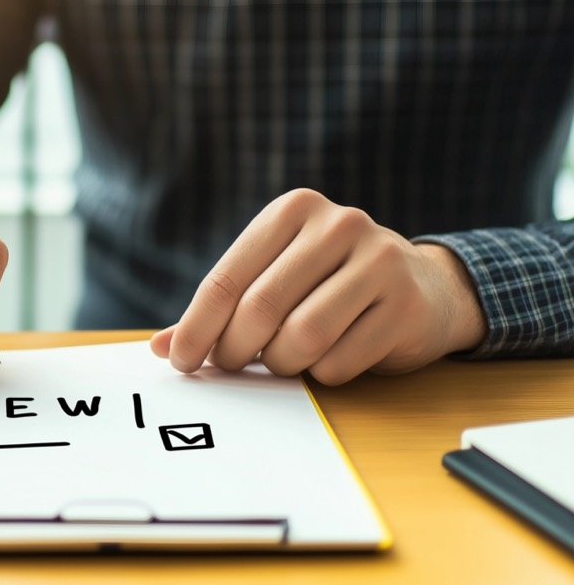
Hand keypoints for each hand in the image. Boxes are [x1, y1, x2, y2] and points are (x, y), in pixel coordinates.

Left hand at [150, 188, 486, 384]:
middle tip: (230, 365)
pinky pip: (339, 361)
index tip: (181, 362)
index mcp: (293, 211)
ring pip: (301, 337)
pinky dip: (321, 373)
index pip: (226, 278)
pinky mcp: (406, 304)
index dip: (197, 328)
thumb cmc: (328, 286)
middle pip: (260, 309)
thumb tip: (162, 348)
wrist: (424, 288)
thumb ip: (220, 310)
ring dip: (281, 363)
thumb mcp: (274, 279)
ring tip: (284, 358)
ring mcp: (379, 260)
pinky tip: (329, 358)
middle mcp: (338, 225)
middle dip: (234, 350)